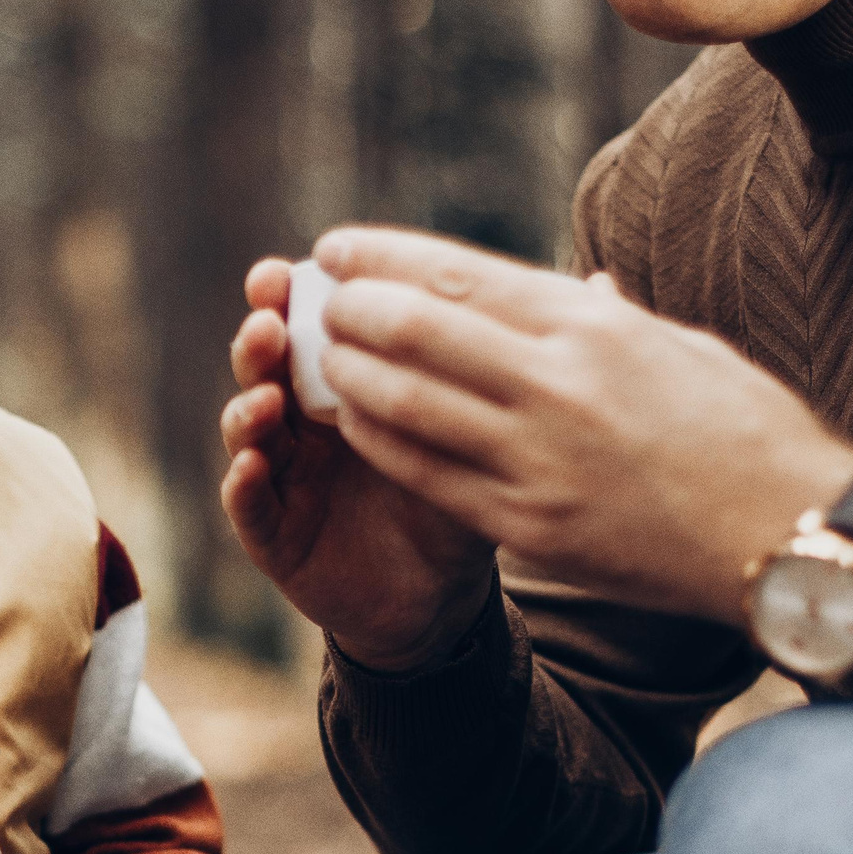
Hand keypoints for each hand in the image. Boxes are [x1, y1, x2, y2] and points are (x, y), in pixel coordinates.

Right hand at [223, 257, 496, 670]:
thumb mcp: (493, 425)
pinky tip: (252, 465)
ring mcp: (286, 473)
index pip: (326, 321)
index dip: (314, 290)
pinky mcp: (275, 534)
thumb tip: (609, 285)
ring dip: (250, 402)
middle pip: (271, 362)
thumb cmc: (465, 493)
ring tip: (267, 394)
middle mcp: (308, 418)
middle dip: (264, 333)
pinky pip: (248, 507)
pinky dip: (243, 485)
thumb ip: (522, 359)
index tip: (317, 256)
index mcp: (354, 379)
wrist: (440, 596)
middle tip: (269, 314)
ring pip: (250, 426)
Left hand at [311, 228, 852, 623]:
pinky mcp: (529, 524)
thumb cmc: (747, 432)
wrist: (789, 535)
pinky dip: (379, 441)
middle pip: (415, 328)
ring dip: (347, 374)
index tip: (337, 248)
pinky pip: (425, 474)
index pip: (457, 273)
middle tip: (314, 303)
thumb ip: (607, 320)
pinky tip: (352, 423)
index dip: (382, 258)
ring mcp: (538, 457)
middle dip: (349, 310)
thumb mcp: (680, 348)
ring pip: (405, 402)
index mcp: (592, 326)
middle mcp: (557, 383)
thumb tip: (578, 288)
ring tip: (317, 358)